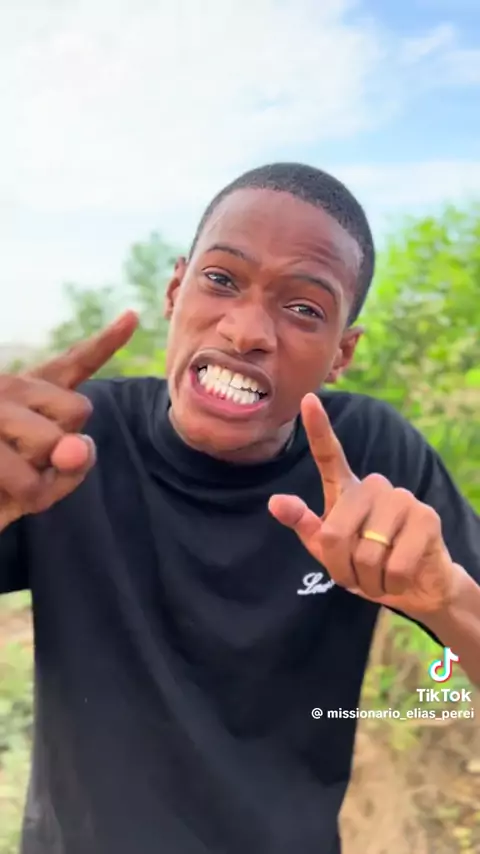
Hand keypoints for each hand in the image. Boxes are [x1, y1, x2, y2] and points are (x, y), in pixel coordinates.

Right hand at [0, 310, 137, 531]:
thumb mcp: (45, 479)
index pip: (72, 363)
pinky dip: (28, 496)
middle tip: (31, 464)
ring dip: (44, 478)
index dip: (105, 342)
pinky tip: (3, 491)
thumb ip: (73, 463)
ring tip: (12, 481)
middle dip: (67, 445)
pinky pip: (30, 477)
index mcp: (26, 392)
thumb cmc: (1, 490)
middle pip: (78, 408)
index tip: (133, 317)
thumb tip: (78, 447)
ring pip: (55, 441)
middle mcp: (8, 389)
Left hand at [268, 393, 458, 615]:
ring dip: (367, 579)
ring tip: (379, 574)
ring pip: (367, 552)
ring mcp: (402, 498)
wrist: (414, 586)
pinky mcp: (426, 518)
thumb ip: (305, 525)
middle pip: (336, 533)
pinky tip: (399, 577)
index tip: (307, 399)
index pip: (329, 455)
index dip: (318, 428)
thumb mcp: (328, 549)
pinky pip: (394, 564)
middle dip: (342, 567)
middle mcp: (375, 486)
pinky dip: (391, 583)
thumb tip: (276, 502)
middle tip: (356, 574)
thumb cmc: (365, 565)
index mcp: (347, 489)